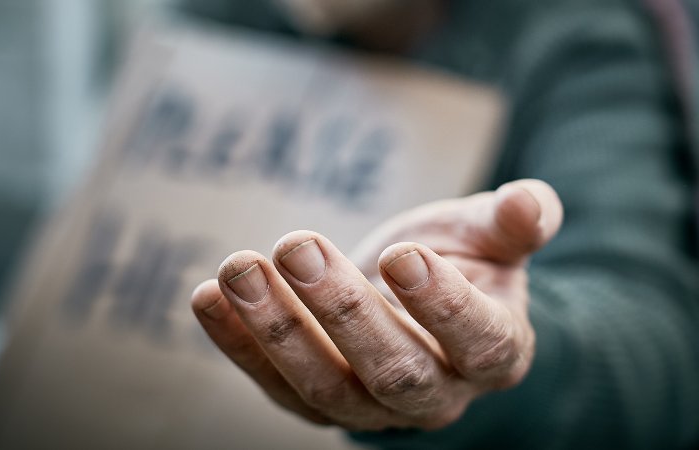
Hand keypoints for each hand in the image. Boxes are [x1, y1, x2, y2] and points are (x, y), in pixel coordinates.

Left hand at [191, 179, 562, 429]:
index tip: (401, 254)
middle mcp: (437, 394)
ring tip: (236, 268)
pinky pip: (275, 385)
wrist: (410, 297)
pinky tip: (206, 297)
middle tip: (296, 245)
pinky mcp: (317, 402)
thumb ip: (512, 221)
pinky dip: (238, 344)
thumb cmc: (457, 260)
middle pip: (394, 371)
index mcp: (494, 351)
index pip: (479, 341)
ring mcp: (372, 409)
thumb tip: (531, 203)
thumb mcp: (486, 234)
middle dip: (341, 310)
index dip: (444, 305)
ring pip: (326, 388)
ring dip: (277, 329)